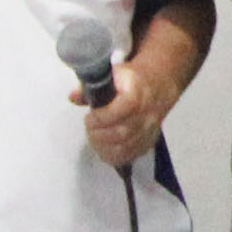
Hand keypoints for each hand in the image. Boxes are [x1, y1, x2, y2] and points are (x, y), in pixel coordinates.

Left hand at [82, 40, 173, 165]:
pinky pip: (128, 156)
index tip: (92, 114)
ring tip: (94, 136)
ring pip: (124, 148)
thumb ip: (90, 86)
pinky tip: (103, 147)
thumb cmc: (133, 81)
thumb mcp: (111, 75)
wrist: (157, 87)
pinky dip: (112, 156)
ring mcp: (149, 130)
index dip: (103, 115)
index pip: (126, 107)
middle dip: (98, 132)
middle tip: (90, 125)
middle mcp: (147, 113)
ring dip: (102, 146)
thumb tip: (74, 97)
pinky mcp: (147, 142)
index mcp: (139, 91)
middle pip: (122, 132)